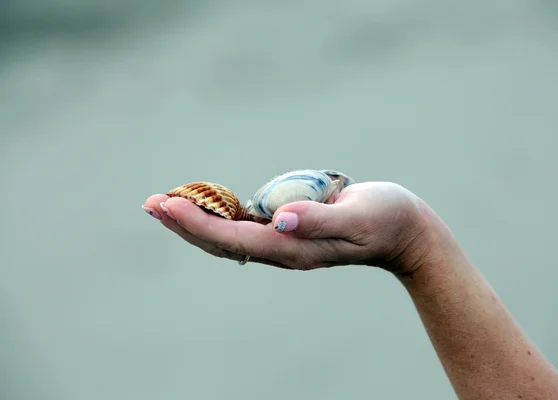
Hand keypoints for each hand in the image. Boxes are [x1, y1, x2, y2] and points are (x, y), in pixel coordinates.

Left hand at [142, 182, 435, 274]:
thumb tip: (278, 220)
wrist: (403, 231)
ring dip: (195, 221)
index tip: (168, 204)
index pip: (236, 240)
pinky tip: (203, 205)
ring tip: (163, 204)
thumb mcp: (359, 217)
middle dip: (185, 224)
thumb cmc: (387, 219)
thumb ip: (320, 220)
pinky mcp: (288, 230)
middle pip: (222, 242)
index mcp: (294, 250)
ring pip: (228, 236)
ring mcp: (284, 242)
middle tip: (150, 203)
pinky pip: (244, 226)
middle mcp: (283, 250)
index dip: (199, 224)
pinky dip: (217, 215)